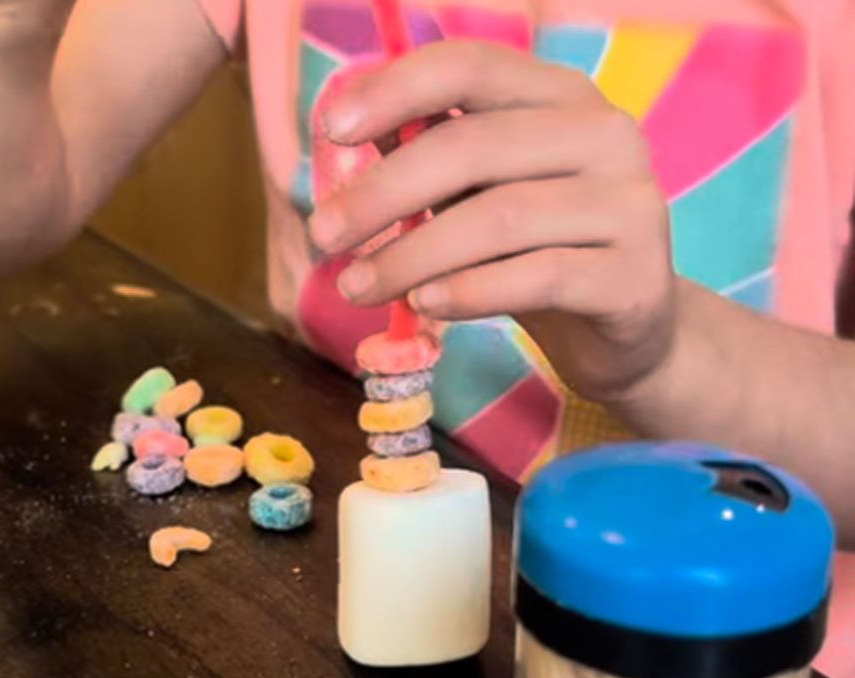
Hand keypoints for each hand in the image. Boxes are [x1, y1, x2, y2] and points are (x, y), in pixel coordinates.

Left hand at [308, 41, 675, 403]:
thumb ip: (429, 159)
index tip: (331, 132)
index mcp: (560, 97)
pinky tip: (423, 305)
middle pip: (474, 147)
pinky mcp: (634, 277)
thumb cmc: (538, 250)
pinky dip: (469, 292)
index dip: (395, 90)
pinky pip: (538, 278)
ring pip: (500, 218)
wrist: (627, 328)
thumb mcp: (480, 195)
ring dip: (412, 255)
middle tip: (325, 235)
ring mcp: (630, 204)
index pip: (471, 67)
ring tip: (358, 286)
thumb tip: (343, 140)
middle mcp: (605, 135)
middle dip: (384, 192)